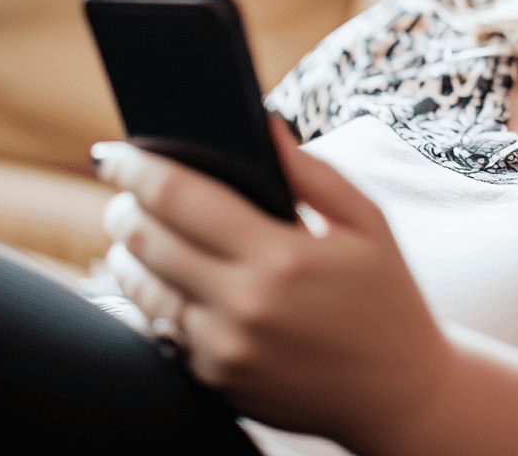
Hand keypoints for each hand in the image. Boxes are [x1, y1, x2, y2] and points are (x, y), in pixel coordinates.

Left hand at [92, 119, 453, 451]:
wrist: (398, 392)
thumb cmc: (388, 295)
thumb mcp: (368, 222)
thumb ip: (314, 172)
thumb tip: (266, 125)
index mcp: (282, 257)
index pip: (181, 199)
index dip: (139, 169)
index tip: (119, 152)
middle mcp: (243, 307)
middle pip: (147, 243)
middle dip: (124, 206)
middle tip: (123, 186)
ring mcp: (223, 350)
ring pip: (141, 291)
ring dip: (126, 253)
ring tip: (135, 228)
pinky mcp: (216, 381)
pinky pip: (162, 331)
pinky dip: (153, 297)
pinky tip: (165, 276)